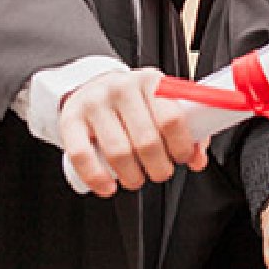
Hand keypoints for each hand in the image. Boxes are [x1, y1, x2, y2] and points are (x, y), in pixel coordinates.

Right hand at [58, 67, 205, 196]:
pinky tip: (108, 186)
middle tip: (161, 172)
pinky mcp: (70, 119)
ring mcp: (95, 103)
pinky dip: (97, 177)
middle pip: (146, 140)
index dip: (181, 145)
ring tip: (137, 179)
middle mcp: (122, 89)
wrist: (95, 86)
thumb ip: (186, 128)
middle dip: (159, 167)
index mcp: (151, 82)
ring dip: (132, 176)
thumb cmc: (135, 101)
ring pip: (117, 152)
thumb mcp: (163, 104)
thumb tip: (197, 159)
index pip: (171, 118)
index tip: (182, 157)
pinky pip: (81, 155)